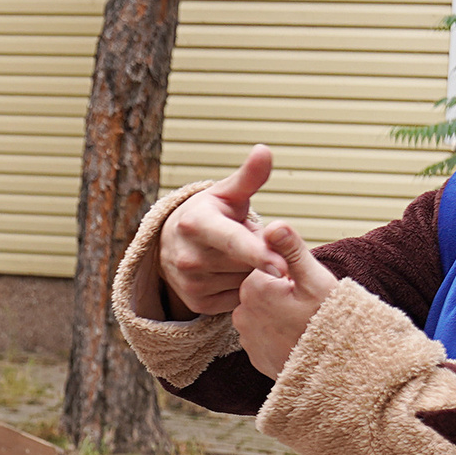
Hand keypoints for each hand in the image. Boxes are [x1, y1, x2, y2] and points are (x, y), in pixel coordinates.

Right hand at [157, 144, 308, 316]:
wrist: (172, 242)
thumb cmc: (210, 213)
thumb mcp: (228, 193)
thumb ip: (250, 176)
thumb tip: (264, 150)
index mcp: (196, 224)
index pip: (234, 241)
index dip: (260, 253)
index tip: (283, 266)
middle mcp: (188, 257)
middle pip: (246, 263)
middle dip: (258, 252)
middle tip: (246, 239)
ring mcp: (190, 283)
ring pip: (244, 282)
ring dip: (250, 270)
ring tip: (233, 255)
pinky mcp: (196, 303)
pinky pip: (237, 298)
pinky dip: (240, 286)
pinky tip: (228, 272)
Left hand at [231, 236, 339, 378]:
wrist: (336, 371)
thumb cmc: (330, 321)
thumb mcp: (314, 280)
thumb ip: (292, 250)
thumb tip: (272, 224)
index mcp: (254, 287)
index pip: (267, 266)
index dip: (290, 274)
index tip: (306, 288)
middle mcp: (242, 312)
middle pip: (263, 289)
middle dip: (283, 293)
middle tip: (308, 307)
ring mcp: (246, 337)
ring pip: (262, 312)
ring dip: (279, 313)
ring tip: (304, 324)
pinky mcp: (254, 355)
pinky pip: (264, 335)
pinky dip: (278, 334)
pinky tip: (297, 339)